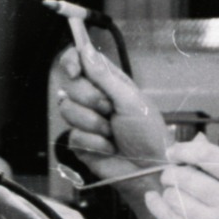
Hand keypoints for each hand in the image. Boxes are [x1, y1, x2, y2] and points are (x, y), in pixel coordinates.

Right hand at [55, 45, 168, 193]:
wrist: (151, 170)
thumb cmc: (149, 133)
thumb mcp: (130, 99)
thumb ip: (104, 75)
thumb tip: (84, 49)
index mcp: (108, 82)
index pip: (79, 61)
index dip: (71, 61)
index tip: (75, 71)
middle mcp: (93, 98)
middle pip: (70, 85)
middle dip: (91, 99)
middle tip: (110, 110)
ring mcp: (84, 121)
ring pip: (67, 110)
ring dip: (94, 123)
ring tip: (112, 132)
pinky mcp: (80, 143)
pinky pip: (73, 135)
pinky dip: (95, 142)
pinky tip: (109, 147)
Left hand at [142, 135, 218, 218]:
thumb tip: (197, 141)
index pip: (209, 157)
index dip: (185, 149)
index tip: (173, 151)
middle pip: (186, 177)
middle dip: (171, 172)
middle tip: (170, 173)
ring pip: (175, 199)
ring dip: (168, 191)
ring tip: (174, 191)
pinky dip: (158, 207)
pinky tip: (154, 199)